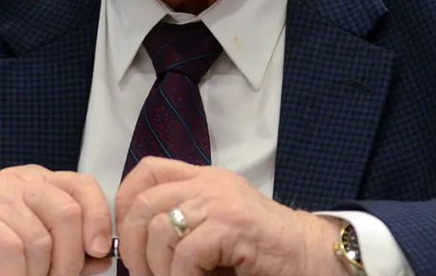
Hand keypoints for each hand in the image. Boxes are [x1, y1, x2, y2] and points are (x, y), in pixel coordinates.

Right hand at [0, 165, 112, 275]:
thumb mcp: (32, 253)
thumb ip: (69, 253)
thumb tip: (103, 257)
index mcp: (38, 183)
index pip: (84, 187)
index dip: (99, 219)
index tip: (97, 252)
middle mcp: (18, 182)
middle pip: (68, 215)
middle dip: (68, 262)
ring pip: (41, 240)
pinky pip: (11, 251)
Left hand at [115, 157, 344, 275]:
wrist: (312, 255)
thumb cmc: (261, 251)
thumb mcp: (216, 226)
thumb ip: (183, 223)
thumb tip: (133, 247)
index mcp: (202, 178)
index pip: (148, 170)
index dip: (124, 202)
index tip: (126, 237)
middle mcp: (209, 183)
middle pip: (144, 202)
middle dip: (133, 245)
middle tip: (143, 274)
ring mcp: (222, 202)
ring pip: (161, 229)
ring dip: (156, 268)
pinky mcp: (234, 226)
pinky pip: (187, 253)